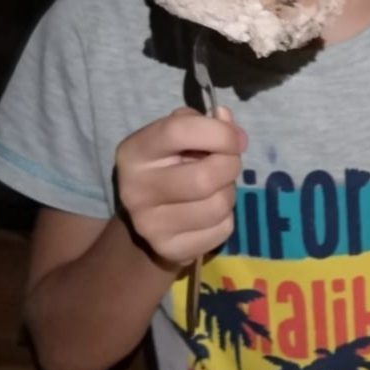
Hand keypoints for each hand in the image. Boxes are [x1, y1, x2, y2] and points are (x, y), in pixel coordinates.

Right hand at [116, 106, 246, 266]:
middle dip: (230, 165)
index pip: (178, 132)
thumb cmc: (168, 164)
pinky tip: (209, 211)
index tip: (236, 137)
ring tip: (216, 187)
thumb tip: (227, 119)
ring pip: (218, 205)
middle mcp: (135, 190)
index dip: (218, 132)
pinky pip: (222, 230)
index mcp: (134, 152)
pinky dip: (226, 217)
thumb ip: (202, 122)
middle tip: (229, 161)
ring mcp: (150, 225)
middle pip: (204, 177)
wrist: (148, 217)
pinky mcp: (170, 250)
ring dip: (228, 192)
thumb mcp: (176, 135)